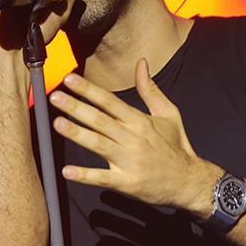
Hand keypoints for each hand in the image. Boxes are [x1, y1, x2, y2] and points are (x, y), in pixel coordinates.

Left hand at [50, 58, 216, 212]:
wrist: (189, 181)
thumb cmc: (175, 146)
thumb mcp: (167, 113)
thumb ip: (150, 89)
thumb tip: (141, 63)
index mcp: (139, 121)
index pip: (109, 101)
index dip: (88, 90)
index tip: (70, 80)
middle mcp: (133, 139)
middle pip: (100, 120)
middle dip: (76, 107)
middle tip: (55, 97)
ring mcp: (129, 161)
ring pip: (99, 145)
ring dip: (77, 134)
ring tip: (57, 124)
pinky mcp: (127, 182)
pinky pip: (103, 178)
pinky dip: (85, 175)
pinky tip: (67, 171)